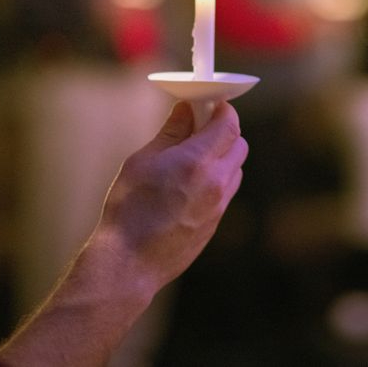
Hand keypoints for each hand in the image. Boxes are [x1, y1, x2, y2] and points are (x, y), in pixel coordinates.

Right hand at [94, 101, 247, 291]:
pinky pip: (226, 191)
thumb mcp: (143, 161)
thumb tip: (186, 110)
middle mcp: (216, 183)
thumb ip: (171, 133)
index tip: (211, 103)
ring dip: (223, 156)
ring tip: (192, 157)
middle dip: (225, 131)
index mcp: (197, 162)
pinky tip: (190, 183)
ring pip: (235, 169)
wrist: (128, 264)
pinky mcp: (215, 223)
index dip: (223, 109)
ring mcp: (219, 206)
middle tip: (200, 127)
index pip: (229, 124)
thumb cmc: (128, 210)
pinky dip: (217, 178)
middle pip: (239, 145)